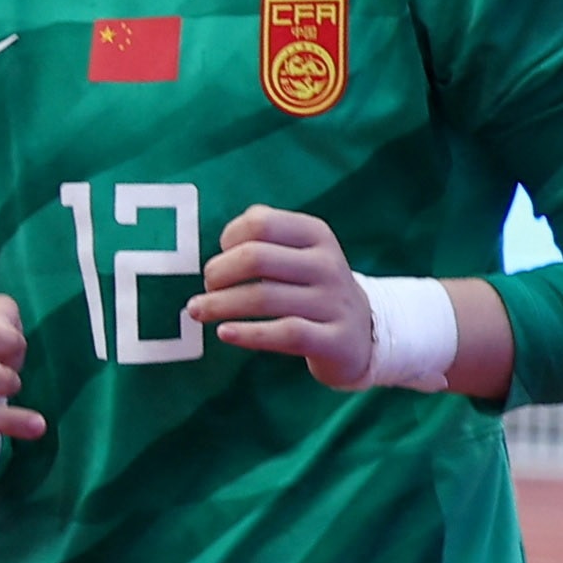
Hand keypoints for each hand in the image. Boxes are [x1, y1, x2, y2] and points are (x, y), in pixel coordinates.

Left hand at [196, 205, 372, 388]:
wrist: (364, 333)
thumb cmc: (310, 287)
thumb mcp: (297, 253)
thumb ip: (262, 237)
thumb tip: (224, 242)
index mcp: (316, 235)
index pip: (260, 223)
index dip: (229, 238)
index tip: (220, 257)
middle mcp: (328, 264)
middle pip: (256, 258)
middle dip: (218, 272)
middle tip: (206, 288)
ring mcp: (334, 303)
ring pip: (264, 297)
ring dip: (220, 304)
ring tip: (198, 311)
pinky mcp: (335, 340)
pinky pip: (285, 333)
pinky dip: (248, 334)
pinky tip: (224, 333)